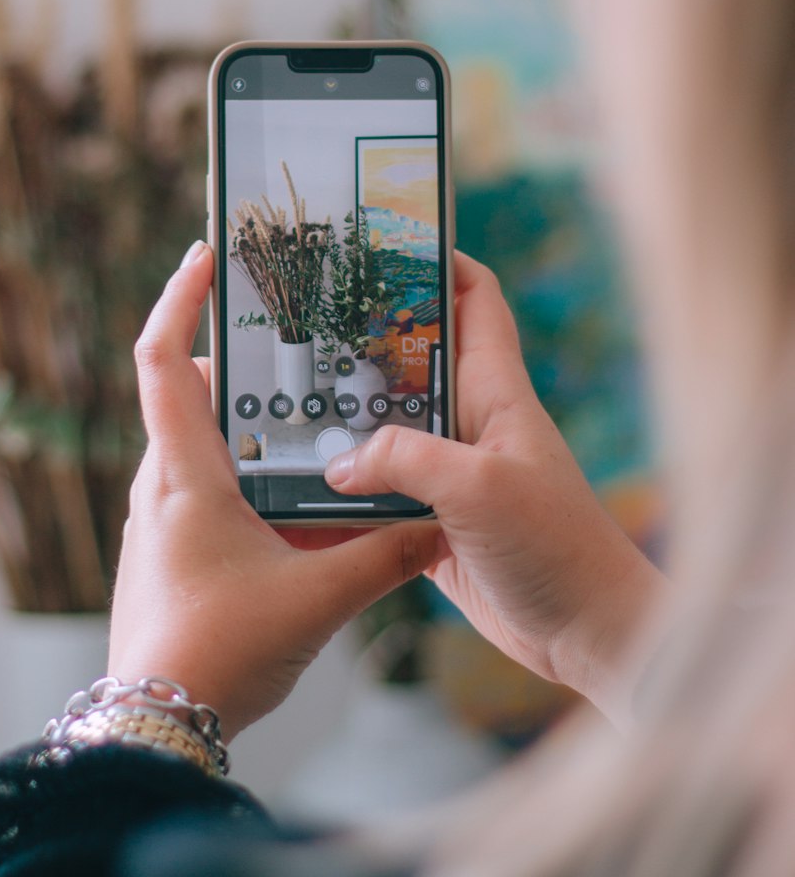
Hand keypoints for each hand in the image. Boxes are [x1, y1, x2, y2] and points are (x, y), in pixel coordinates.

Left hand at [108, 240, 447, 742]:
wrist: (156, 728)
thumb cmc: (220, 656)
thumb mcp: (318, 600)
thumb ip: (385, 555)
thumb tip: (438, 522)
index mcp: (184, 477)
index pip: (162, 361)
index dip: (180, 299)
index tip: (207, 256)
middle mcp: (161, 488)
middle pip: (191, 397)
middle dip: (244, 366)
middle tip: (299, 344)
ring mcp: (160, 523)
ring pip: (203, 447)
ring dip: (251, 426)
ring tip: (314, 416)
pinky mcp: (172, 554)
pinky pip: (208, 491)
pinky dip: (249, 476)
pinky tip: (302, 499)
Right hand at [323, 253, 666, 724]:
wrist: (590, 633)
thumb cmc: (557, 547)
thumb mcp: (479, 488)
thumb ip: (406, 459)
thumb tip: (340, 464)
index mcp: (496, 393)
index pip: (475, 302)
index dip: (437, 263)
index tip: (383, 243)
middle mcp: (472, 425)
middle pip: (413, 361)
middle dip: (363, 340)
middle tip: (303, 323)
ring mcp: (453, 475)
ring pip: (388, 430)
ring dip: (345, 421)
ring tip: (285, 403)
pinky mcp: (436, 525)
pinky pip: (381, 494)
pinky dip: (346, 491)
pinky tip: (303, 489)